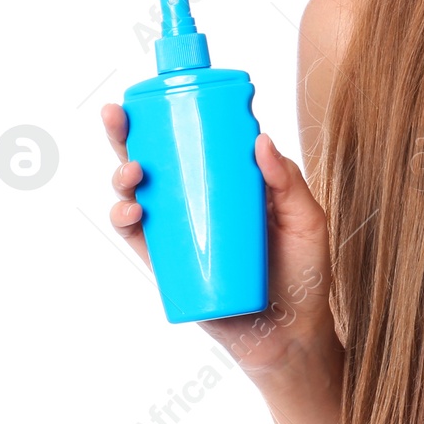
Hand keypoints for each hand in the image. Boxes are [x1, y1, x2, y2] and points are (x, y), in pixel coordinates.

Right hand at [102, 102, 338, 373]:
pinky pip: (137, 239)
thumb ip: (288, 182)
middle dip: (126, 134)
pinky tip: (130, 210)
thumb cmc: (305, 272)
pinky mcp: (169, 266)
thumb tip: (260, 139)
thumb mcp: (307, 220)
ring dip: (122, 175)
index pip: (195, 138)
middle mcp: (198, 201)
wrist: (293, 336)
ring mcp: (180, 232)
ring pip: (137, 194)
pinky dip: (124, 220)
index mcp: (229, 181)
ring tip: (134, 173)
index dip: (172, 112)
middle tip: (117, 115)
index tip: (159, 87)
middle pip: (154, 158)